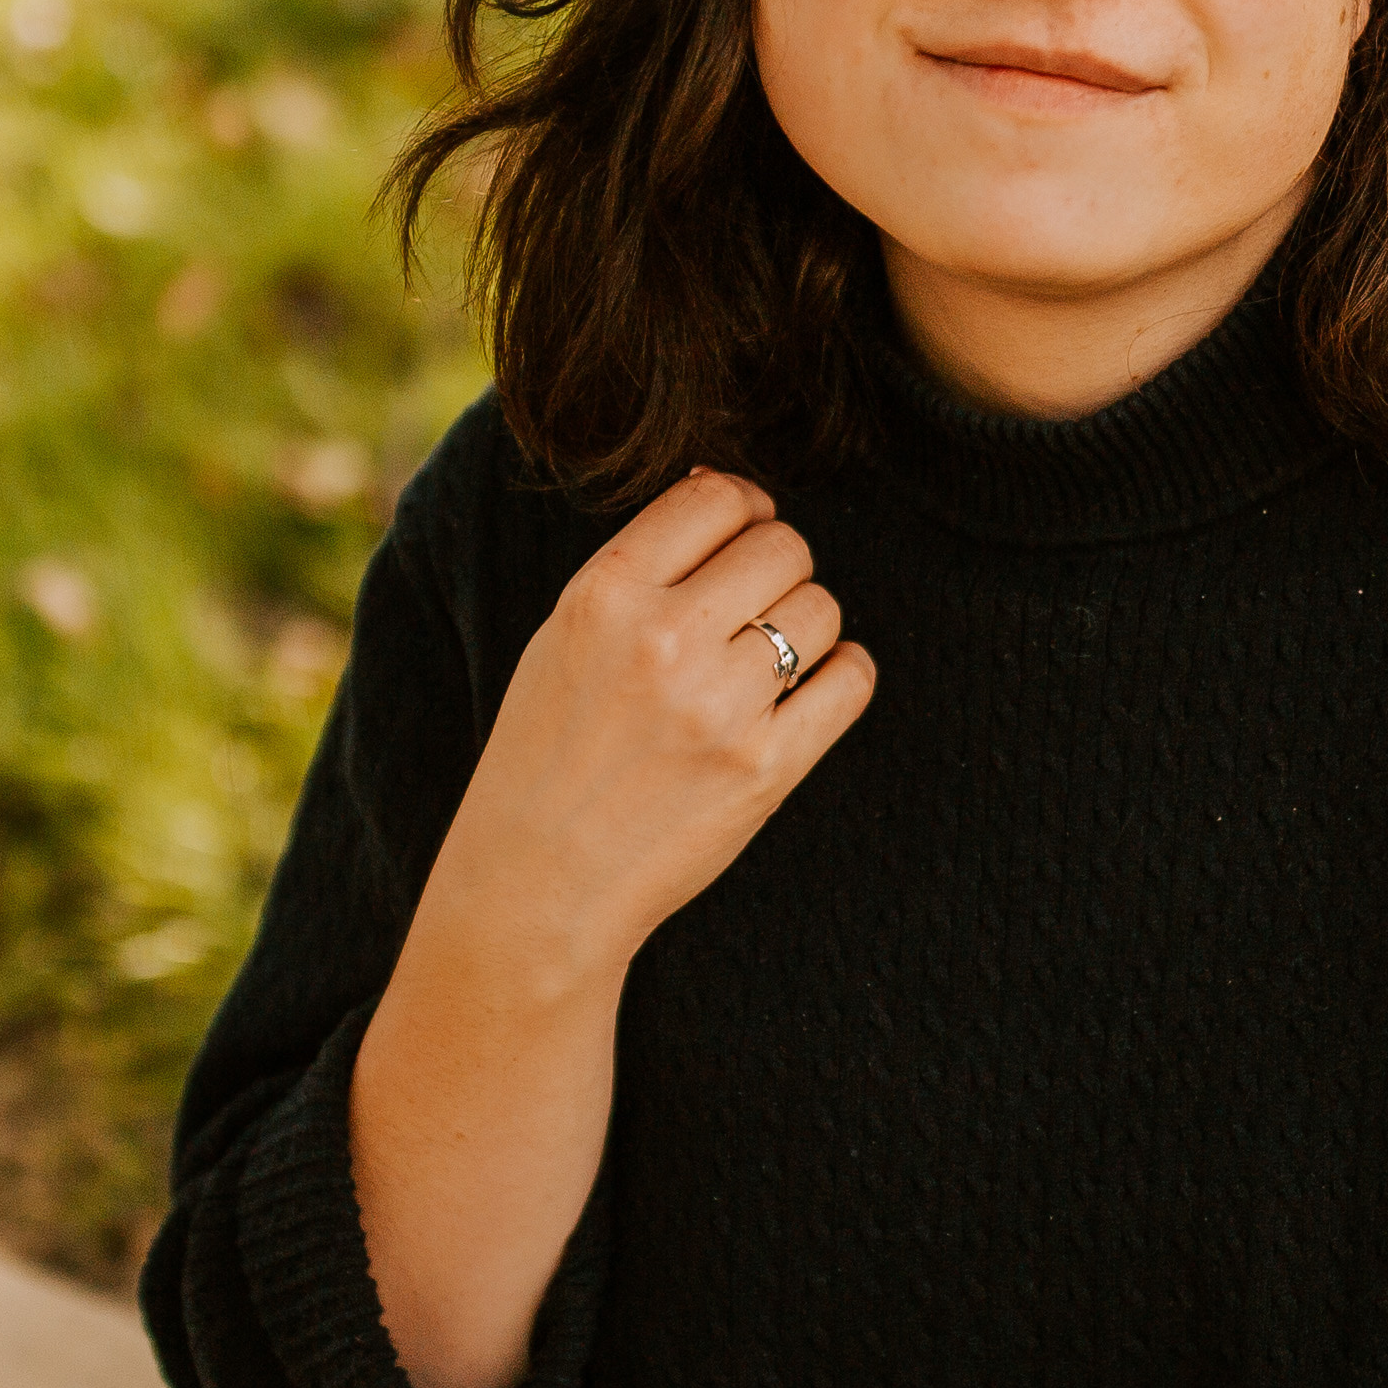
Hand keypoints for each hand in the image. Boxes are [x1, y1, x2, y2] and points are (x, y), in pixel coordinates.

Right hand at [348, 470, 869, 1387]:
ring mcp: (719, 706)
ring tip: (770, 669)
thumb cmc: (545, 759)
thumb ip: (636, 571)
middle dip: (782, 571)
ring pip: (823, 610)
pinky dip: (844, 678)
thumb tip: (730, 495)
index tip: (740, 538)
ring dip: (811, 630)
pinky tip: (809, 699)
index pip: (717, 497)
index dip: (743, 511)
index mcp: (601, 596)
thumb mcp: (560, 643)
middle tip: (757, 612)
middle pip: (785, 546)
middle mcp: (662, 640)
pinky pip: (853, 679)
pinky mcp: (767, 770)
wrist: (535, 892)